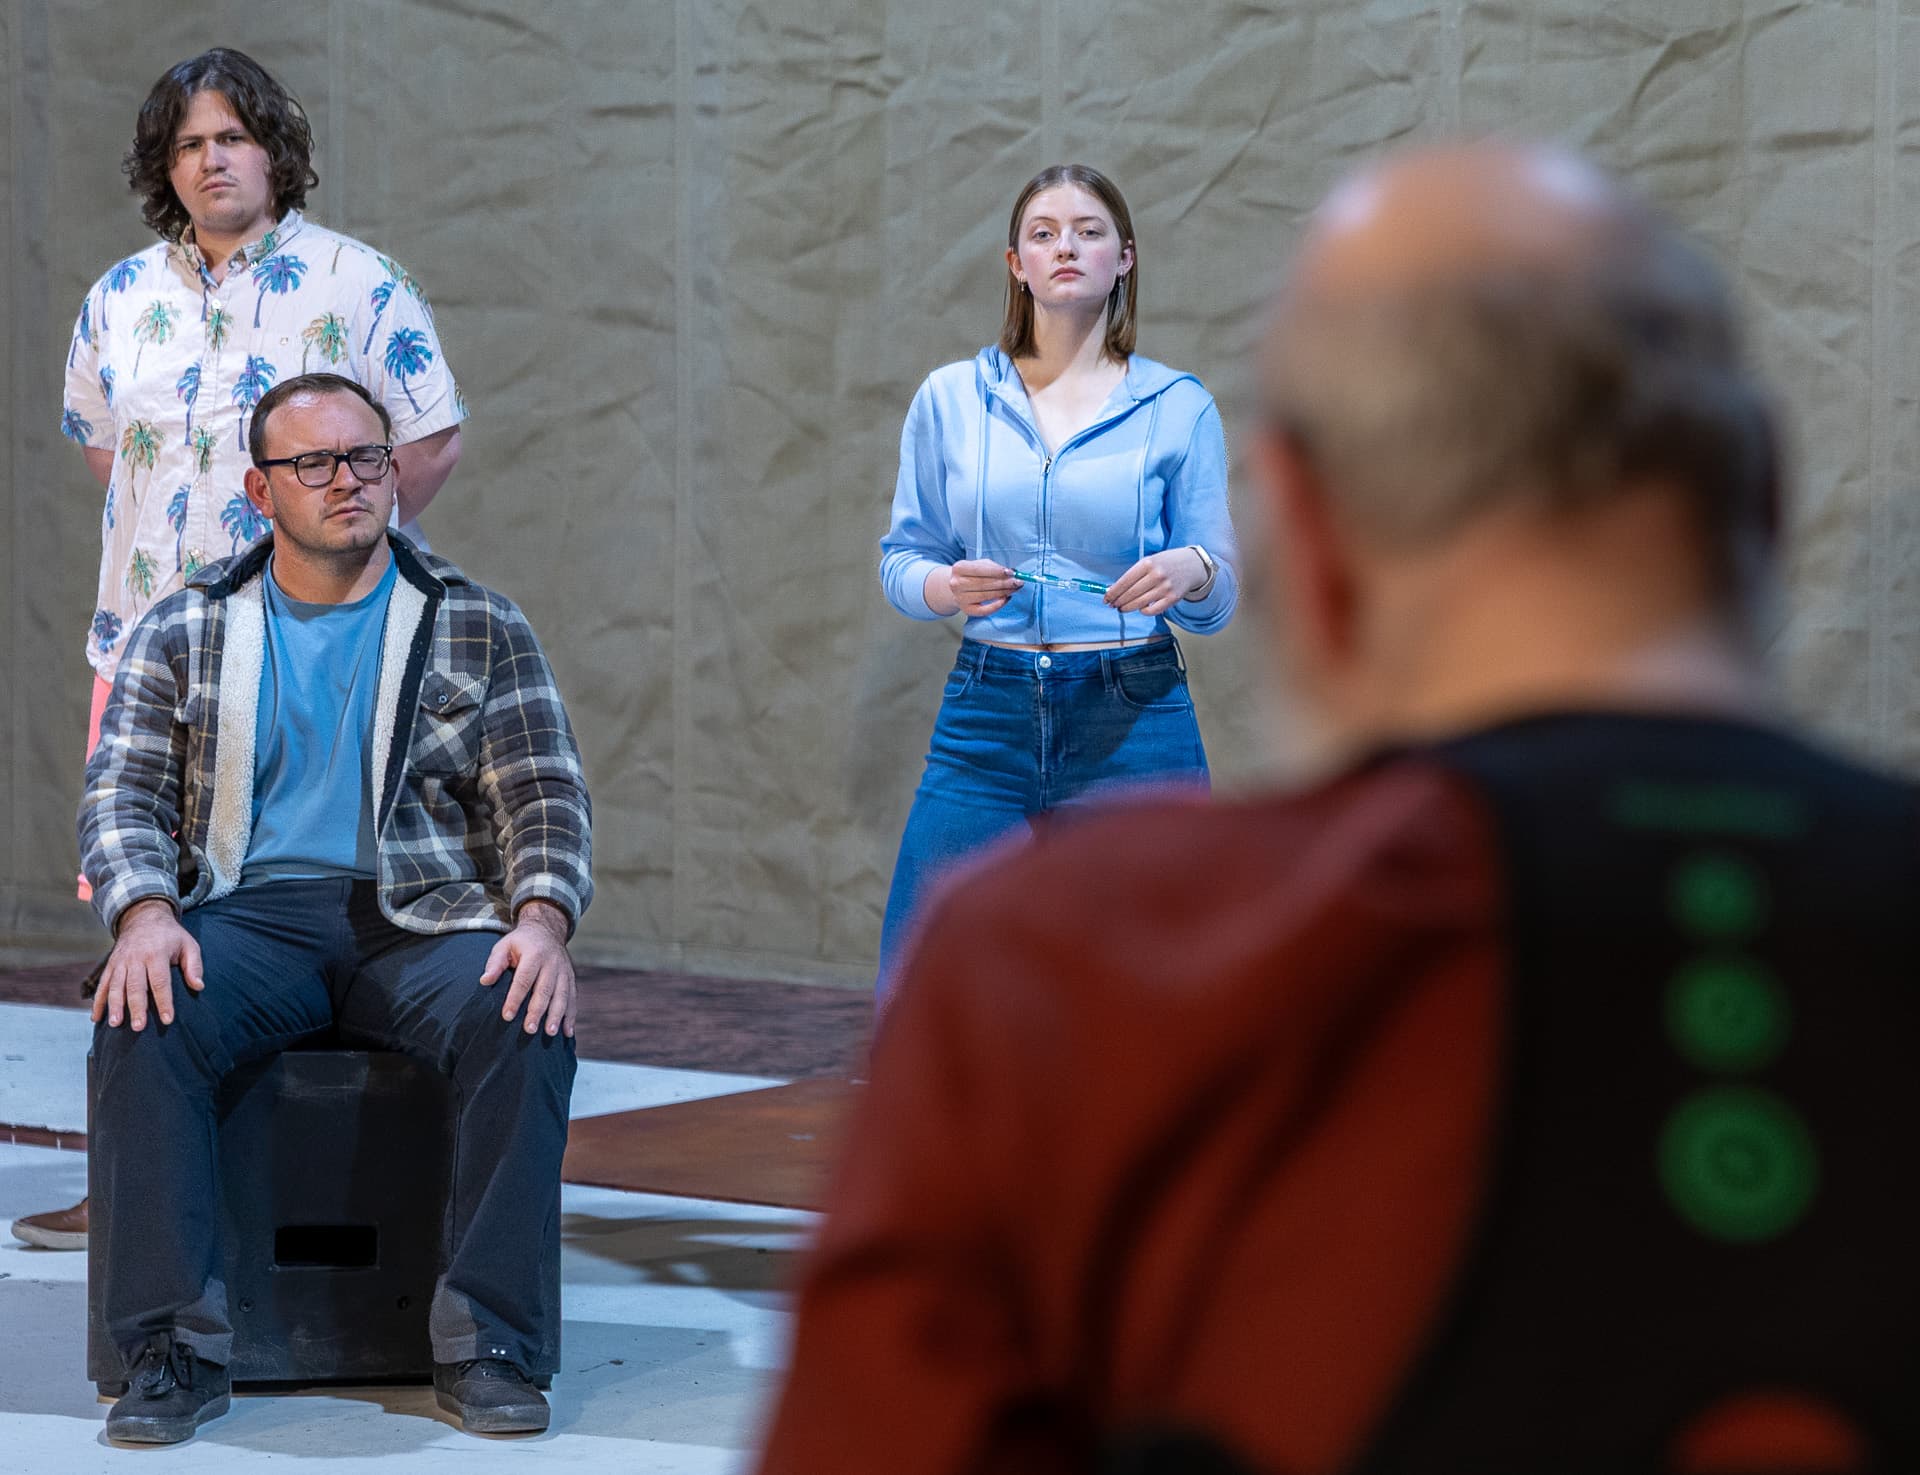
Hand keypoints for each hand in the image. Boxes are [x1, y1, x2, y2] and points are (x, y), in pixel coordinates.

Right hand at [91, 898, 202, 1030]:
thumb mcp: (189, 944)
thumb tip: (199, 986)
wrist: (144, 917)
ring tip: (115, 1024)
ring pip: (115, 986)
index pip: (161, 981)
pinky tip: (96, 1017)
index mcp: (157, 954)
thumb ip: (194, 965)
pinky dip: (97, 1001)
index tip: (167, 1020)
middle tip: (138, 1027)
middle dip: (136, 1007)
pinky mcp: (110, 965)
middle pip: (135, 986)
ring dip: (114, 1006)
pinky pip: (102, 984)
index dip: (164, 1001)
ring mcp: (120, 961)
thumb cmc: (171, 936)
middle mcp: (136, 958)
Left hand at [480, 900, 577, 1037]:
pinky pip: (572, 998)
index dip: (515, 998)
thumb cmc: (521, 943)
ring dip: (557, 1015)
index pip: (524, 980)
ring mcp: (564, 971)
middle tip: (529, 1030)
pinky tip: (567, 1032)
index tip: (507, 1016)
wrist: (547, 930)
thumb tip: (485, 981)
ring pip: (562, 995)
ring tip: (550, 1033)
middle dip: (537, 1011)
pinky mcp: (571, 978)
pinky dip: (571, 1015)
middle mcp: (552, 963)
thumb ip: (495, 963)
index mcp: (534, 954)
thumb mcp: (505, 946)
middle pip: (545, 990)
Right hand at [927, 559, 1018, 617]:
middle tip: (1019, 582)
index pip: (980, 569)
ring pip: (986, 596)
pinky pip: (984, 610)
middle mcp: (957, 584)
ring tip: (1015, 588)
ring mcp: (960, 598)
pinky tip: (1006, 599)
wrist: (956, 587)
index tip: (1012, 572)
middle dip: (1004, 583)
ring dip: (1004, 592)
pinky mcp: (966, 610)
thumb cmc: (972, 574)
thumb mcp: (979, 565)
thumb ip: (994, 567)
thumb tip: (1012, 572)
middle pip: (984, 584)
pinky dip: (997, 605)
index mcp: (959, 568)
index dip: (997, 571)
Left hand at [1106, 548, 1205, 615]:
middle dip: (1118, 601)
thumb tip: (1115, 589)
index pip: (1124, 581)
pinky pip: (1153, 610)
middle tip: (1112, 605)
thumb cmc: (1167, 563)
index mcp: (1148, 563)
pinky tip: (1140, 609)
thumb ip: (1135, 574)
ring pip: (1139, 603)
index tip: (1106, 598)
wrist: (1192, 565)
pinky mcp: (1172, 598)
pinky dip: (1144, 611)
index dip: (1113, 592)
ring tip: (1122, 608)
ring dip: (1127, 608)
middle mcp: (1156, 575)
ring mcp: (1165, 587)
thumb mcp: (1150, 561)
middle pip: (1130, 593)